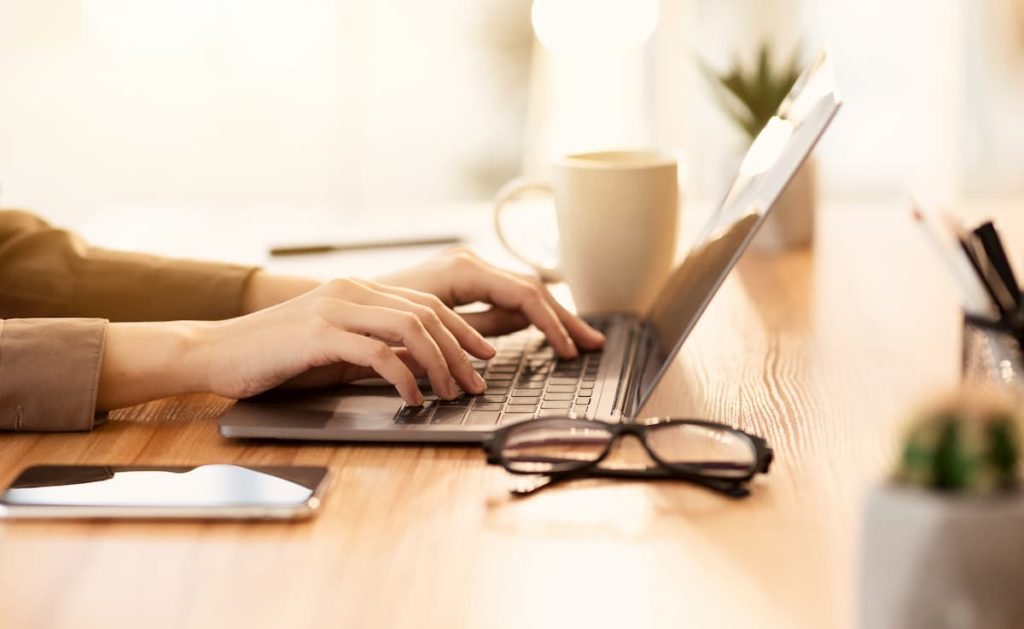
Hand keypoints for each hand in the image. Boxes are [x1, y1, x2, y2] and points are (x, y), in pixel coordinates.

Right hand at [206, 278, 505, 403]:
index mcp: (358, 290)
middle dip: (461, 351)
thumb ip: (377, 350)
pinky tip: (412, 398)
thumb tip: (423, 366)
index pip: (427, 304)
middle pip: (429, 315)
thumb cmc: (274, 356)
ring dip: (440, 365)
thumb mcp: (335, 350)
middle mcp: (352, 291)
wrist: (214, 352)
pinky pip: (379, 354)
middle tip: (477, 383)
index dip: (462, 331)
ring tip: (451, 393)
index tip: (484, 356)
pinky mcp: (320, 334)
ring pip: (412, 329)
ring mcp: (336, 309)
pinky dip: (404, 378)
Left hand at [375, 248, 604, 357]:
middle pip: (532, 288)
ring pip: (523, 290)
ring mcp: (467, 269)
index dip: (553, 324)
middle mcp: (469, 263)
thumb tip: (521, 329)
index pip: (526, 295)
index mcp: (464, 271)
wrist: (343, 308)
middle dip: (565, 318)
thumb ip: (478, 328)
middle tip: (594, 343)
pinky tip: (546, 330)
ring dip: (553, 316)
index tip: (570, 350)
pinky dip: (530, 314)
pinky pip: (507, 295)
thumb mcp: (430, 330)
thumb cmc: (378, 321)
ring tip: (580, 339)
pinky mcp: (463, 281)